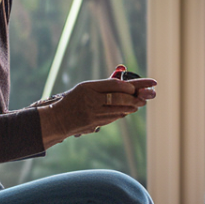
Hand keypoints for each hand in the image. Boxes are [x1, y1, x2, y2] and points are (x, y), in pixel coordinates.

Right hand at [38, 77, 156, 147]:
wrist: (58, 118)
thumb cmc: (74, 100)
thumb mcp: (86, 88)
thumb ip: (105, 84)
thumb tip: (125, 80)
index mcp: (88, 87)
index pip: (116, 85)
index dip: (133, 85)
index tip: (144, 84)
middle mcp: (91, 100)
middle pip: (119, 98)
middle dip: (135, 97)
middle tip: (146, 96)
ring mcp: (92, 113)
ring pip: (118, 109)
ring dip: (132, 106)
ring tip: (140, 103)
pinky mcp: (94, 124)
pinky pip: (113, 118)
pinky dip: (122, 113)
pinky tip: (128, 110)